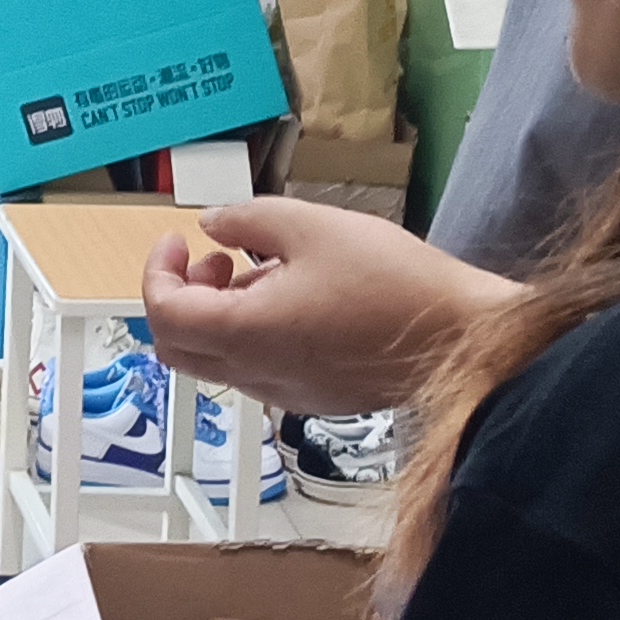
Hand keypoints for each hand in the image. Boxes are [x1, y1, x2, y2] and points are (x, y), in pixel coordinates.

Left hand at [141, 199, 516, 414]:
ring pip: (217, 361)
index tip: (177, 240)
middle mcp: (257, 373)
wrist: (462, 338)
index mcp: (245, 333)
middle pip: (177, 348)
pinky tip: (292, 298)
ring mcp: (286, 393)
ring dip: (216, 315)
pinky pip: (257, 371)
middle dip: (179, 298)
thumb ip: (247, 221)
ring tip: (259, 271)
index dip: (157, 271)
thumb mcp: (312, 225)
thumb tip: (213, 224)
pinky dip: (250, 335)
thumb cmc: (395, 283)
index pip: (163, 313)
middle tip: (211, 260)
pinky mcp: (315, 398)